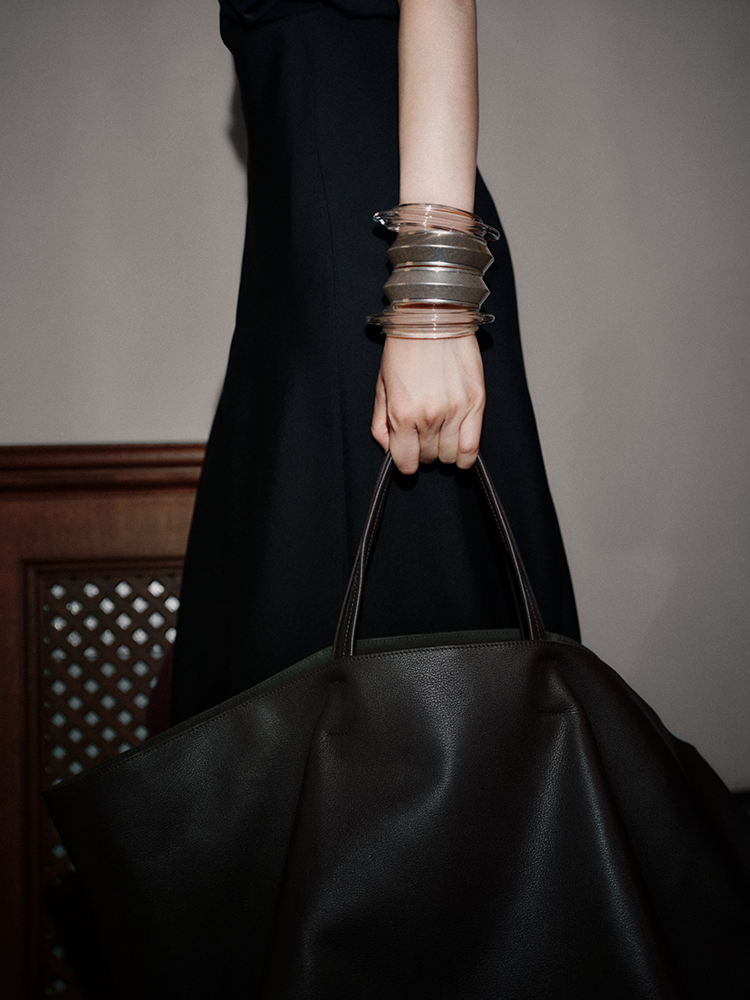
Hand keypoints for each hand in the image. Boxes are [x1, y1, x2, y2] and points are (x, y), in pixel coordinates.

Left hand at [371, 335, 485, 473]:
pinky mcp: (476, 403)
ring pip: (450, 455)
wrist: (433, 317)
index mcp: (403, 414)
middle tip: (422, 436)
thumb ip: (381, 422)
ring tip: (440, 436)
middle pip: (429, 457)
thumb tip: (388, 447)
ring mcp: (455, 412)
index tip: (407, 456)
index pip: (405, 461)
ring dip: (444, 451)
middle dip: (423, 451)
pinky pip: (472, 447)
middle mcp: (430, 417)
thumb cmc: (405, 346)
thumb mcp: (382, 385)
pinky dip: (465, 457)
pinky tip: (460, 453)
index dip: (405, 462)